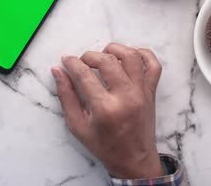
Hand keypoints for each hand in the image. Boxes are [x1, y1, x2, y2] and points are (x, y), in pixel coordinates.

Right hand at [52, 43, 162, 178]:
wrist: (134, 160)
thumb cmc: (105, 145)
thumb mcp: (77, 125)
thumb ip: (66, 96)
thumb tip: (58, 70)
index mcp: (104, 108)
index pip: (84, 74)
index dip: (72, 63)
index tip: (66, 60)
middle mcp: (126, 96)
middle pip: (107, 61)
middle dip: (90, 55)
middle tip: (82, 61)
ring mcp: (142, 92)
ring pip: (131, 56)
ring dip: (114, 49)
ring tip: (103, 55)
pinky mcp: (151, 91)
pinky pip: (153, 64)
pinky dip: (142, 54)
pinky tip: (128, 57)